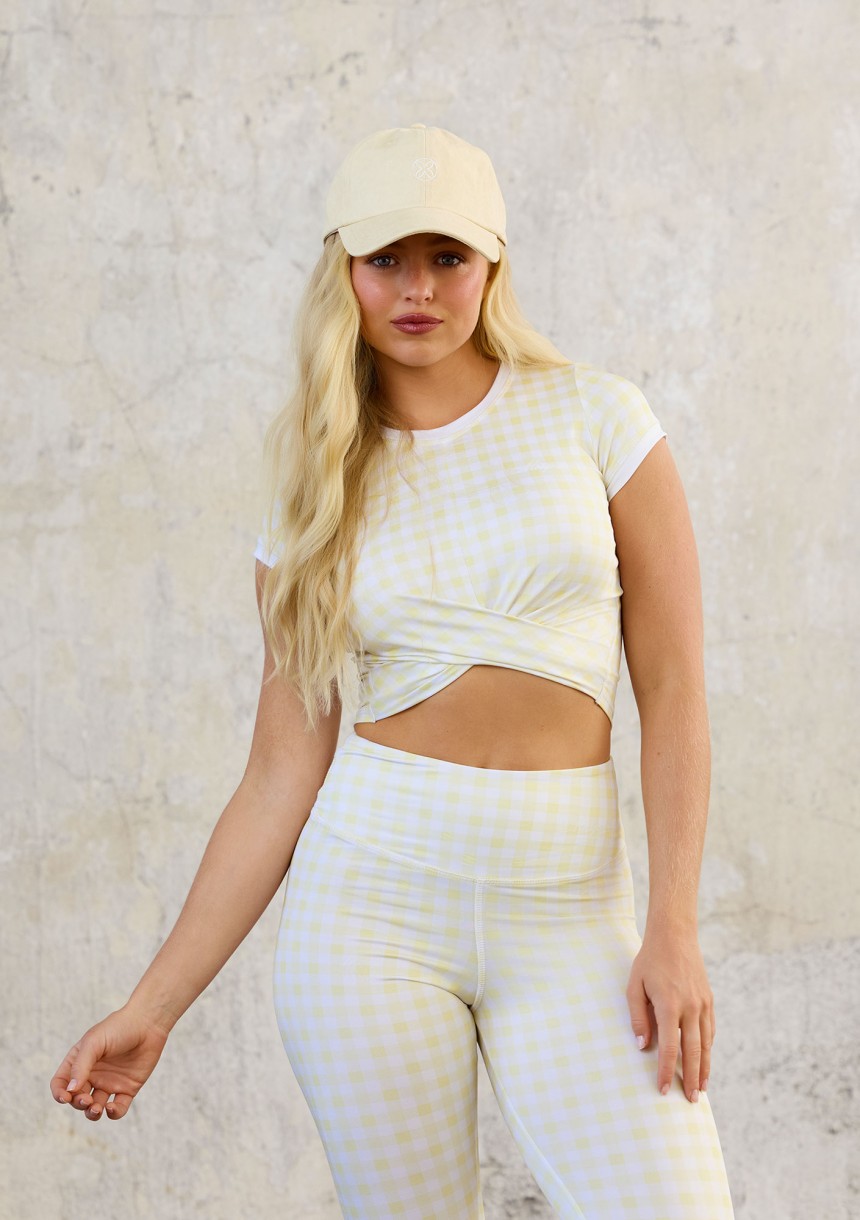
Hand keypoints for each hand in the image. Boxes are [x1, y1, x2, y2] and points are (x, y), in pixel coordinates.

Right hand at [50, 1005, 170, 1120]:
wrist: (148, 1023)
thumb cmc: (118, 1028)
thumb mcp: (94, 1042)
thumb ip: (80, 1066)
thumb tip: (70, 1090)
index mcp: (79, 1061)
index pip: (61, 1083)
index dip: (59, 1093)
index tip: (65, 1097)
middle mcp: (92, 1075)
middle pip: (76, 1099)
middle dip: (78, 1103)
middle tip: (87, 1100)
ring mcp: (109, 1083)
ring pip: (94, 1108)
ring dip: (92, 1113)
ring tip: (97, 1108)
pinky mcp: (127, 1089)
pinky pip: (118, 1109)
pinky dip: (113, 1114)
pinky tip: (112, 1108)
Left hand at [626, 927, 713, 1102]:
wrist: (675, 936)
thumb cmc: (649, 961)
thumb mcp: (634, 986)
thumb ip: (638, 1017)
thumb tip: (642, 1047)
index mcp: (669, 1005)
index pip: (669, 1048)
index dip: (666, 1072)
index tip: (663, 1089)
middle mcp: (690, 1008)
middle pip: (693, 1052)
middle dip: (692, 1079)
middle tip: (692, 1101)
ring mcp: (703, 1004)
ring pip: (706, 1043)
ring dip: (705, 1068)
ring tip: (702, 1088)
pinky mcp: (709, 1000)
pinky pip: (710, 1030)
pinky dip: (708, 1047)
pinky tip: (704, 1059)